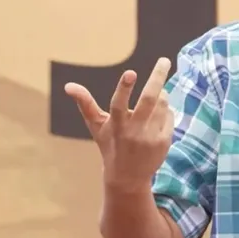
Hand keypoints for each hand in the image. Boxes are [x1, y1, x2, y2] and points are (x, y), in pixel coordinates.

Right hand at [64, 57, 174, 193]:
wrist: (128, 177)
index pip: (119, 104)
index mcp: (116, 125)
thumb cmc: (110, 144)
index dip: (124, 88)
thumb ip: (85, 104)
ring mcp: (150, 137)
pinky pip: (170, 114)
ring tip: (155, 94)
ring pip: (162, 104)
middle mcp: (133, 131)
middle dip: (157, 77)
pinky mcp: (164, 141)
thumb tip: (68, 85)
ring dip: (161, 94)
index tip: (130, 72)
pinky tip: (158, 116)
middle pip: (149, 99)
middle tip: (164, 60)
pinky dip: (165, 110)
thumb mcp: (96, 126)